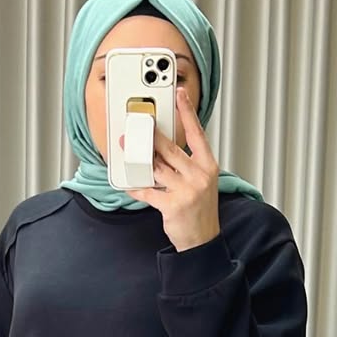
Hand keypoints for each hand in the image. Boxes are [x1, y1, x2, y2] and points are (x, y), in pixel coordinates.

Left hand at [124, 87, 221, 251]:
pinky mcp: (173, 205)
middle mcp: (199, 176)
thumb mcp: (201, 183)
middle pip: (171, 149)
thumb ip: (185, 164)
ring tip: (128, 150)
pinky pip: (149, 191)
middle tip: (139, 123)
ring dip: (140, 160)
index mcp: (208, 167)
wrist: (202, 241)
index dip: (187, 112)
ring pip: (158, 168)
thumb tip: (161, 149)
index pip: (197, 134)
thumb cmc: (200, 211)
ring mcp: (187, 191)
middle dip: (152, 136)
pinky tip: (129, 184)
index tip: (180, 95)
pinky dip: (137, 188)